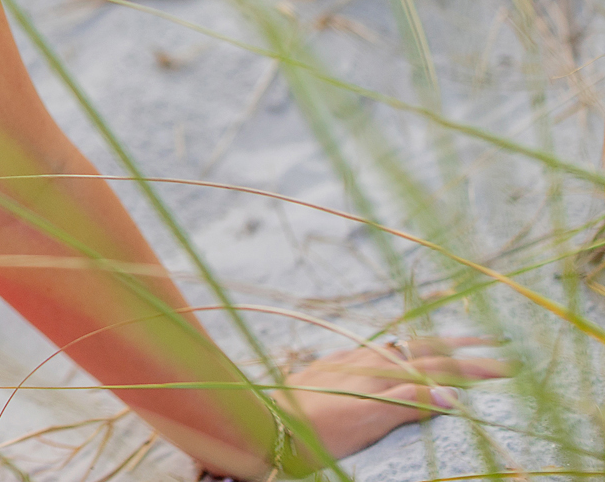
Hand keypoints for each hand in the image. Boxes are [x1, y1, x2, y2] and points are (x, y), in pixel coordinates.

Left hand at [272, 336, 508, 467]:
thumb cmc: (313, 429)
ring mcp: (348, 362)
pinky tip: (397, 350)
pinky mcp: (331, 369)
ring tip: (457, 340)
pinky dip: (399, 349)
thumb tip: (454, 397)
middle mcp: (367, 362)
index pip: (438, 366)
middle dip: (462, 346)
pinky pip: (376, 352)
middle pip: (424, 349)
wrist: (263, 422)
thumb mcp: (364, 419)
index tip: (507, 365)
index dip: (473, 366)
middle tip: (495, 340)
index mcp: (381, 373)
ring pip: (401, 347)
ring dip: (433, 344)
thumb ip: (407, 404)